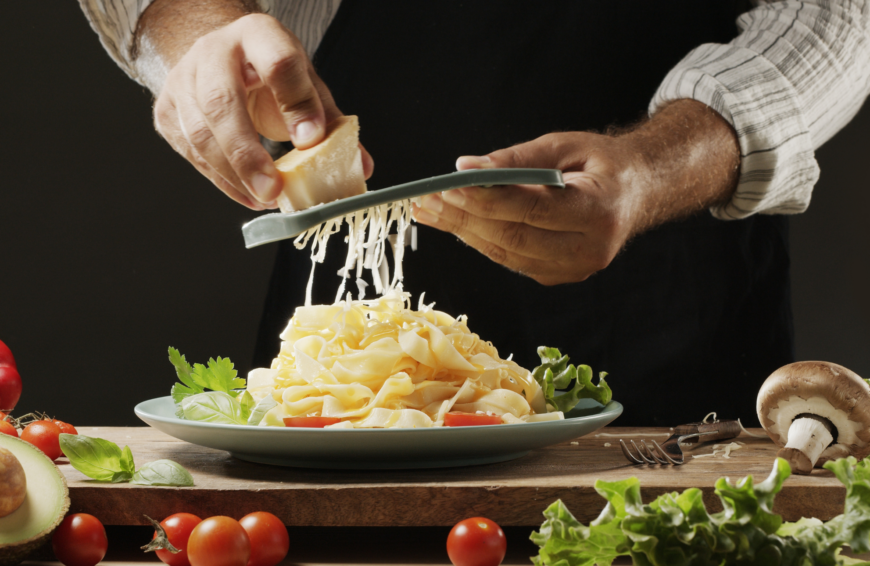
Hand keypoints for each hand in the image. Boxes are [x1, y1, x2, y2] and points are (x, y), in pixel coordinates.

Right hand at [144, 11, 372, 208]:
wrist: (222, 61)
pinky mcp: (167, 111)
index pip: (277, 63)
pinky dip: (222, 181)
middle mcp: (212, 52)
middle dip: (248, 153)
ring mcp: (183, 81)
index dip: (296, 103)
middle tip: (274, 189)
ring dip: (234, 174)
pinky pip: (192, 154)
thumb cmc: (269, 74)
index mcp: (257, 35)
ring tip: (266, 197)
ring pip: (200, 134)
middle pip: (221, 102)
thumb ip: (329, 121)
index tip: (310, 140)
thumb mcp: (305, 84)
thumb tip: (360, 165)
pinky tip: (248, 195)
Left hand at [412, 100, 738, 284]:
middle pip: (513, 238)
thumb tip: (468, 168)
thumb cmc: (601, 163)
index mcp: (599, 210)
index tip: (450, 183)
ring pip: (506, 254)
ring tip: (429, 210)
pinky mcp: (559, 277)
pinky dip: (481, 241)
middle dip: (464, 218)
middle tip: (426, 200)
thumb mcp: (565, 145)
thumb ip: (517, 159)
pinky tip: (456, 223)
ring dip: (463, 232)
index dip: (486, 198)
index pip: (532, 208)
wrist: (638, 191)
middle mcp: (590, 248)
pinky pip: (511, 260)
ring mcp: (575, 269)